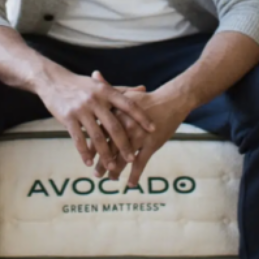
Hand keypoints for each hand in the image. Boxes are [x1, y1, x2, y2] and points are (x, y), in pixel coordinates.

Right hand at [36, 69, 156, 169]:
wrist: (53, 81)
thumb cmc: (81, 85)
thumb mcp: (102, 85)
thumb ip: (123, 90)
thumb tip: (144, 89)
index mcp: (106, 92)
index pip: (128, 105)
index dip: (141, 117)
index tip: (153, 129)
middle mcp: (95, 100)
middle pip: (114, 126)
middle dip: (124, 144)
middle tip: (132, 159)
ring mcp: (81, 109)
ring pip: (96, 136)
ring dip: (105, 154)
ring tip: (111, 167)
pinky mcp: (68, 117)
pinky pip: (78, 138)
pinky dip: (84, 152)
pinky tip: (89, 162)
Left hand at [90, 71, 190, 186]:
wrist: (171, 101)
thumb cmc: (147, 97)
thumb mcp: (125, 93)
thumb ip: (107, 87)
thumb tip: (94, 74)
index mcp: (117, 116)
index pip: (99, 133)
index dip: (92, 145)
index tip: (86, 155)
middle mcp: (125, 128)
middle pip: (109, 148)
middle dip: (101, 162)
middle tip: (95, 174)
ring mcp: (138, 137)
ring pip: (122, 159)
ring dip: (115, 171)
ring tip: (109, 179)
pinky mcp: (151, 144)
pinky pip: (140, 163)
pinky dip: (134, 175)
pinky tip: (130, 184)